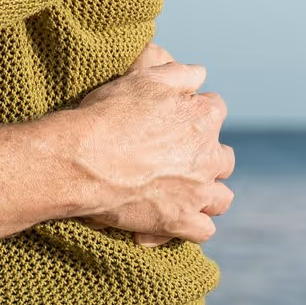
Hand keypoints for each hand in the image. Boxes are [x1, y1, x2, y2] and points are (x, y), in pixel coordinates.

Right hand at [59, 44, 232, 243]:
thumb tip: (200, 75)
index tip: (176, 116)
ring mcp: (196, 193)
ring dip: (209, 193)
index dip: (196, 110)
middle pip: (224, 157)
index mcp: (203, 118)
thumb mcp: (144, 79)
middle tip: (179, 156)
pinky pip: (203, 230)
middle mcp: (207, 156)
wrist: (82, 160)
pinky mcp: (179, 222)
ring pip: (222, 198)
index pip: (216, 108)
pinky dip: (193, 224)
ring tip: (186, 190)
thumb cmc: (109, 116)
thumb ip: (181, 74)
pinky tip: (174, 217)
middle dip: (207, 155)